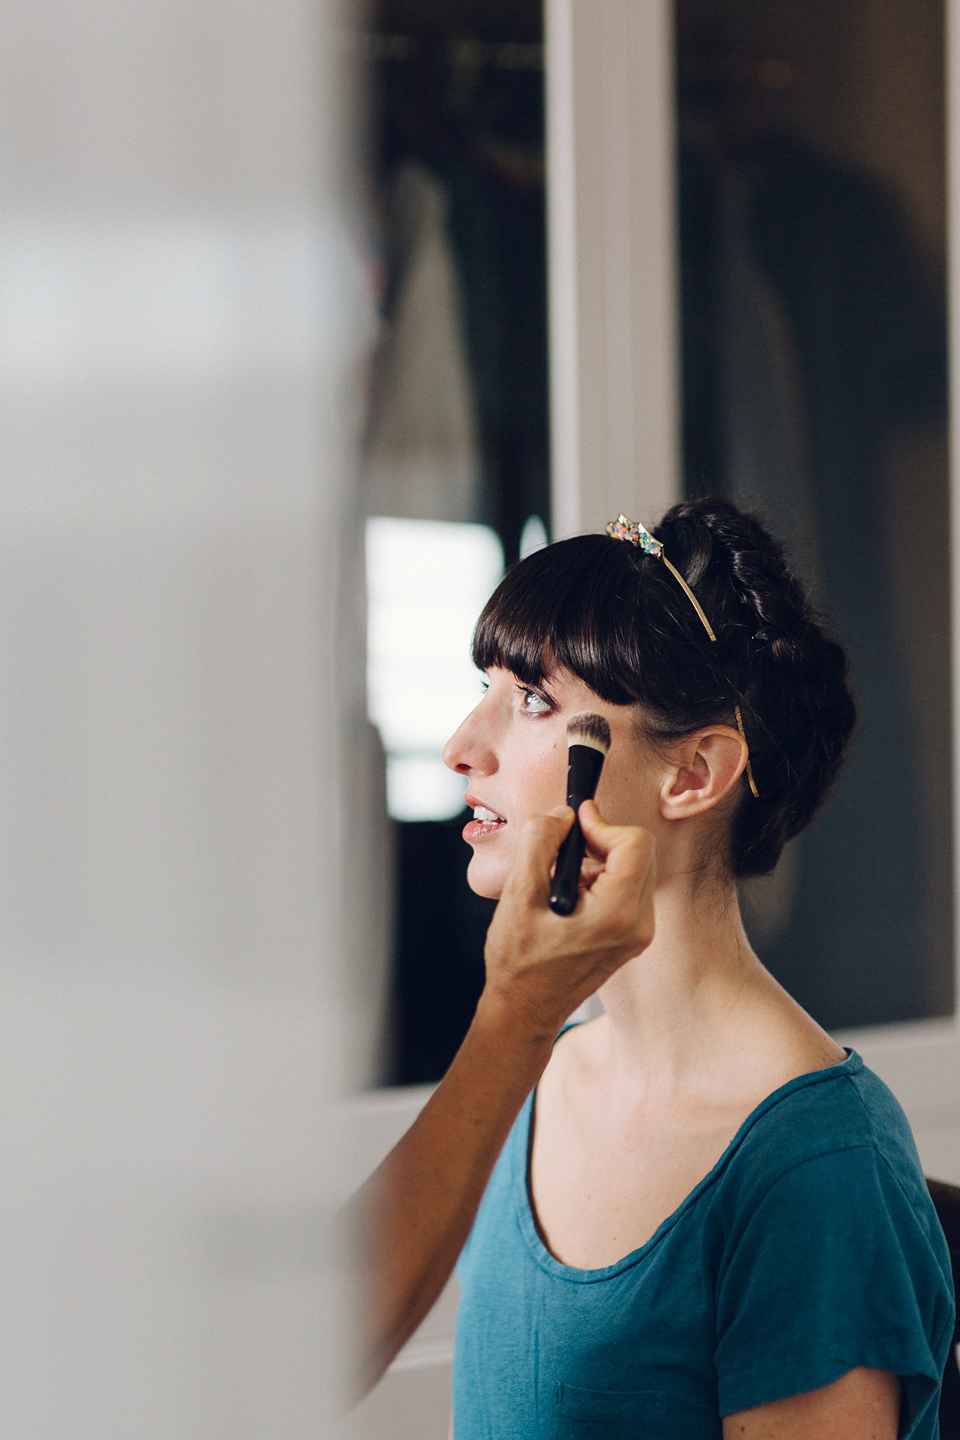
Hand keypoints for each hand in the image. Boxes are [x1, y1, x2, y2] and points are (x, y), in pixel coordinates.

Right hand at [479, 800, 654, 1039]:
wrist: (524, 1010)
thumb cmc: (518, 962)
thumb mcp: (518, 893)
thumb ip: (540, 841)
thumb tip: (564, 814)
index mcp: (617, 914)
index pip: (635, 842)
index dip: (601, 824)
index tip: (571, 826)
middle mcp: (639, 924)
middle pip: (638, 851)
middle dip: (599, 841)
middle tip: (560, 851)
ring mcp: (639, 933)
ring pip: (633, 867)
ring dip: (597, 860)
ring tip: (559, 882)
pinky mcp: (632, 936)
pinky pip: (627, 887)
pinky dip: (600, 879)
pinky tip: (568, 897)